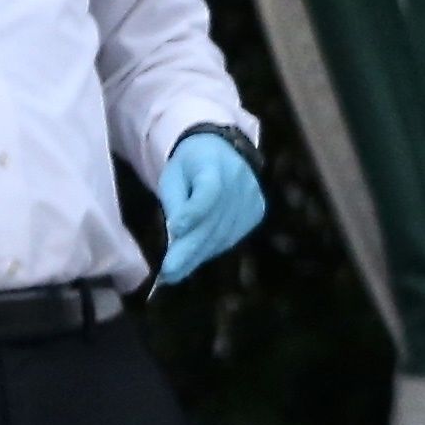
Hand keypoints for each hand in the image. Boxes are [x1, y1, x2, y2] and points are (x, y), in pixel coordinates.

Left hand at [155, 132, 265, 284]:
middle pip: (214, 222)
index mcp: (214, 165)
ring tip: (175, 273)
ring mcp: (251, 198)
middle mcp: (239, 182)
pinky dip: (212, 249)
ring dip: (198, 256)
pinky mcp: (256, 212)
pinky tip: (195, 257)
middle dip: (189, 251)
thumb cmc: (189, 165)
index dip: (193, 212)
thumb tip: (175, 238)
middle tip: (168, 274)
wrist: (222, 150)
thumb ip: (174, 203)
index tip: (174, 231)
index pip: (209, 191)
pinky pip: (231, 237)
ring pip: (223, 236)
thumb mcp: (173, 176)